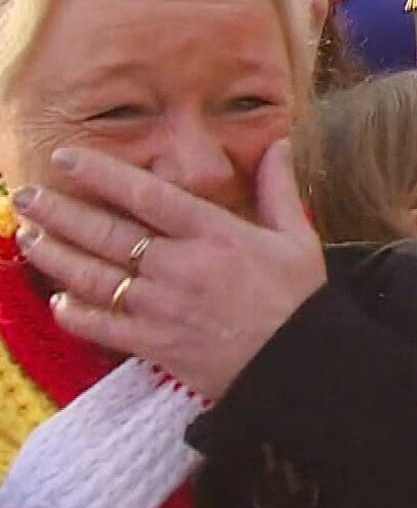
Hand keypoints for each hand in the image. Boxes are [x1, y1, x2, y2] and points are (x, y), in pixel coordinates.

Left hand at [12, 141, 326, 399]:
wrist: (296, 364)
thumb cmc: (298, 298)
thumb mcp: (297, 237)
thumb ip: (279, 189)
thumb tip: (279, 144)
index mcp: (215, 234)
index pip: (147, 195)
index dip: (102, 174)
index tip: (67, 158)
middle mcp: (181, 266)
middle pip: (107, 234)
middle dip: (61, 212)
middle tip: (25, 195)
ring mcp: (162, 307)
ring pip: (94, 276)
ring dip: (56, 256)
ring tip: (28, 235)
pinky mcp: (154, 344)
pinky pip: (102, 326)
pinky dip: (74, 313)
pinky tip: (56, 299)